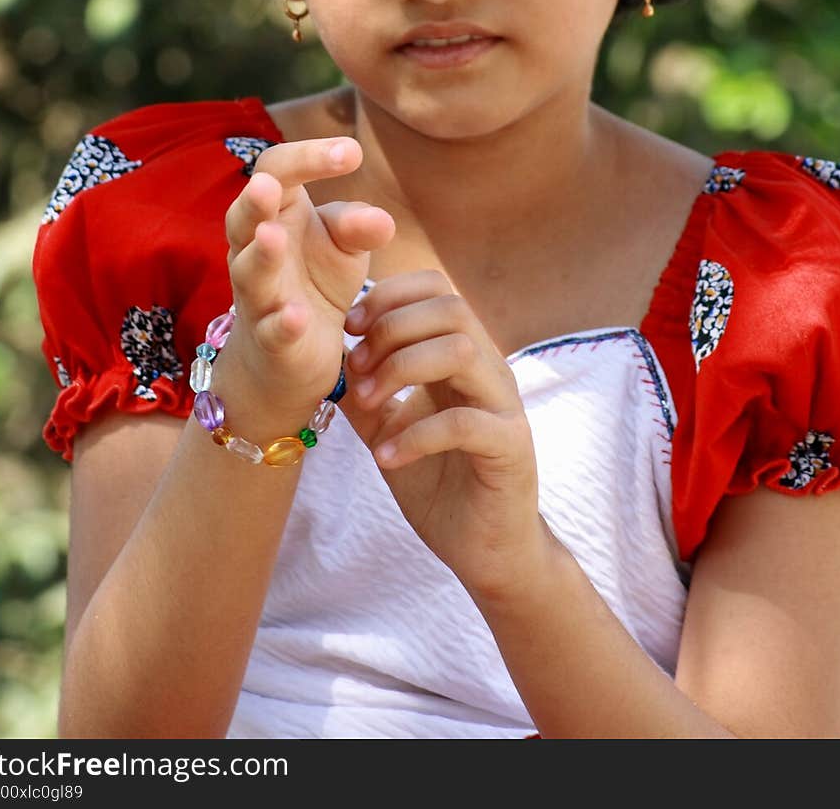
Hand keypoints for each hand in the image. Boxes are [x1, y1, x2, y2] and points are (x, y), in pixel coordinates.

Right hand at [224, 137, 394, 416]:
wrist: (294, 354)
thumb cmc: (315, 280)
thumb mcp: (344, 247)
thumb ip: (358, 226)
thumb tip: (383, 221)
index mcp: (274, 214)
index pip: (278, 171)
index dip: (308, 157)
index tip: (354, 153)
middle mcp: (253, 250)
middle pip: (243, 217)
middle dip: (255, 201)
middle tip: (269, 185)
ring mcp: (258, 296)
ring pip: (249, 272)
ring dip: (261, 255)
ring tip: (273, 236)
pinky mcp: (270, 340)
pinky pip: (271, 329)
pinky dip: (282, 323)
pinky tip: (297, 315)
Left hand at [341, 271, 545, 604]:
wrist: (484, 548)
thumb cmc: (439, 483)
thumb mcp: (388, 427)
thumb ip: (365, 389)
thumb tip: (329, 353)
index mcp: (462, 356)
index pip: (436, 289)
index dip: (389, 296)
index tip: (348, 328)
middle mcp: (488, 370)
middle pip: (450, 308)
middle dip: (391, 328)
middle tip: (356, 367)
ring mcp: (504, 406)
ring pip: (461, 351)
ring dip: (401, 369)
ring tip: (368, 404)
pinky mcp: (510, 447)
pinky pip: (464, 423)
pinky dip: (415, 435)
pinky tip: (386, 457)